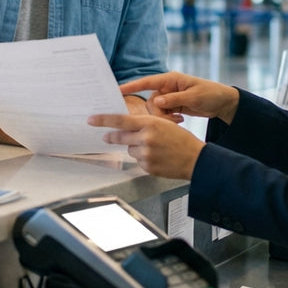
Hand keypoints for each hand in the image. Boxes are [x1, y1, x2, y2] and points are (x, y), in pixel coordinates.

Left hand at [87, 113, 203, 179]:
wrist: (196, 160)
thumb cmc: (182, 140)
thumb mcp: (165, 124)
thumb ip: (145, 124)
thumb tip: (125, 126)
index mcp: (150, 123)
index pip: (121, 120)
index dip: (104, 120)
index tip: (92, 120)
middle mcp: (146, 138)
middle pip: (120, 137)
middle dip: (113, 137)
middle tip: (106, 137)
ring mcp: (146, 154)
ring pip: (130, 150)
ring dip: (135, 148)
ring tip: (153, 148)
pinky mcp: (147, 167)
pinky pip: (138, 161)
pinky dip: (143, 159)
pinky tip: (157, 158)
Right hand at [119, 72, 238, 123]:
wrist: (223, 103)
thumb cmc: (211, 94)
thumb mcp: (194, 96)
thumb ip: (174, 99)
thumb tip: (156, 102)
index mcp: (170, 79)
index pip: (147, 82)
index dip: (132, 86)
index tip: (118, 91)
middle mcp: (167, 87)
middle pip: (151, 102)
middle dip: (157, 113)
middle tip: (172, 119)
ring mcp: (170, 97)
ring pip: (156, 111)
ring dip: (164, 118)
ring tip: (179, 120)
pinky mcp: (173, 107)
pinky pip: (163, 115)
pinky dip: (169, 120)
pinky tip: (180, 120)